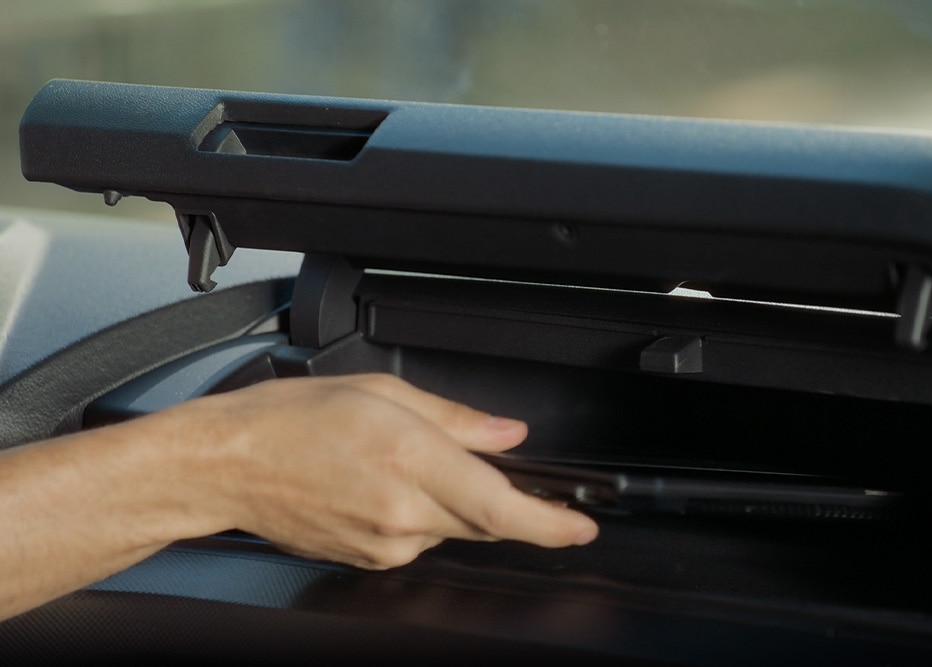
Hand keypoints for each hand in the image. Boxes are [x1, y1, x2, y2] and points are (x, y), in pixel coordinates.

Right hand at [159, 373, 599, 568]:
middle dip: (510, 505)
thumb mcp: (381, 393)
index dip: (553, 524)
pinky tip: (390, 483)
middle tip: (509, 476)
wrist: (228, 464)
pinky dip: (425, 513)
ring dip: (458, 502)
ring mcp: (386, 544)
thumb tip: (506, 433)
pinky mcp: (370, 558)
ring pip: (453, 530)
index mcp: (411, 461)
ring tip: (411, 461)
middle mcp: (403, 514)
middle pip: (487, 522)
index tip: (583, 525)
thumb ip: (456, 418)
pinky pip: (420, 539)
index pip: (503, 507)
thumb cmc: (288, 421)